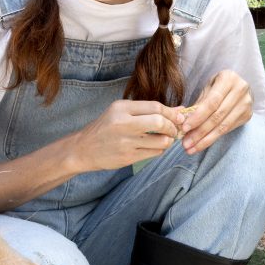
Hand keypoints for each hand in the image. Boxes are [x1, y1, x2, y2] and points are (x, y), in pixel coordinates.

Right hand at [69, 100, 184, 171]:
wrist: (84, 149)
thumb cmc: (106, 127)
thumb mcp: (123, 112)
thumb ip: (150, 110)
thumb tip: (180, 110)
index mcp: (121, 108)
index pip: (155, 107)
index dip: (171, 113)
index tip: (179, 117)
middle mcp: (123, 124)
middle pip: (159, 122)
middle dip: (173, 127)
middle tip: (175, 130)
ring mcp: (125, 142)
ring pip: (161, 141)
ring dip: (168, 141)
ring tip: (164, 139)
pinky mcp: (128, 157)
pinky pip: (154, 153)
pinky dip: (159, 150)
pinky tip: (154, 147)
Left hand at [180, 70, 252, 154]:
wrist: (238, 87)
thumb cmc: (218, 87)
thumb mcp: (207, 89)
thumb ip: (198, 104)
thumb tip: (183, 123)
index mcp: (228, 78)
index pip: (211, 102)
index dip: (198, 117)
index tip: (184, 128)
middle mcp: (240, 90)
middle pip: (217, 116)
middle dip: (200, 132)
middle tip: (186, 143)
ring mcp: (246, 104)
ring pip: (223, 126)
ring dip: (205, 140)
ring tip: (191, 148)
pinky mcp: (247, 115)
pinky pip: (228, 130)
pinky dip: (213, 138)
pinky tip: (202, 144)